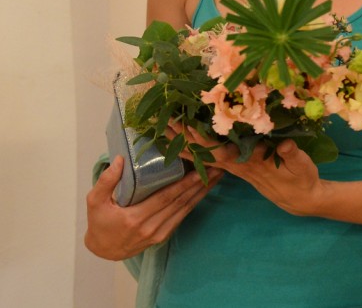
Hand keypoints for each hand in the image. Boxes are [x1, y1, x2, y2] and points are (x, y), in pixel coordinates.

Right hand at [84, 155, 221, 259]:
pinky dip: (194, 203)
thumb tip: (120, 160)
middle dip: (200, 184)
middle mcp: (150, 227)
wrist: (103, 250)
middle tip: (217, 168)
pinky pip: (181, 217)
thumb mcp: (95, 201)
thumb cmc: (99, 222)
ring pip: (184, 210)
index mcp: (135, 218)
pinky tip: (203, 191)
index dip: (184, 184)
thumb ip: (106, 181)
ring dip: (202, 192)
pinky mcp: (163, 236)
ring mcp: (158, 233)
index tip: (200, 171)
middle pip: (180, 202)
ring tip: (216, 176)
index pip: (165, 198)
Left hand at [177, 125, 323, 216]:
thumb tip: (284, 145)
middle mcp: (238, 165)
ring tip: (166, 129)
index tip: (184, 124)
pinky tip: (187, 142)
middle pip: (205, 152)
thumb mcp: (302, 167)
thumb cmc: (302, 181)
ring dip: (186, 144)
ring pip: (205, 156)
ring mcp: (237, 167)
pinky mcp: (239, 166)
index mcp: (250, 162)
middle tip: (164, 120)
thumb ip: (292, 156)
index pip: (220, 150)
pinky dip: (198, 150)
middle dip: (185, 138)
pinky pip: (213, 158)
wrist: (302, 199)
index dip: (201, 138)